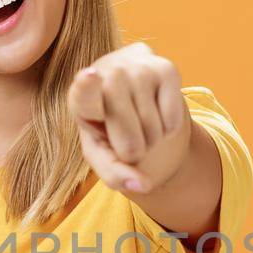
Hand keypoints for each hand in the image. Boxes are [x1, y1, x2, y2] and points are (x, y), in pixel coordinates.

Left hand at [67, 41, 190, 193]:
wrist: (136, 98)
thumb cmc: (112, 130)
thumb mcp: (104, 153)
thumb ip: (114, 174)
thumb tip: (142, 184)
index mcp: (81, 97)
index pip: (84, 93)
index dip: (86, 86)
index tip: (89, 77)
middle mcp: (108, 73)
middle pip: (126, 133)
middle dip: (132, 150)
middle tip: (126, 137)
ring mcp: (138, 68)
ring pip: (152, 128)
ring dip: (151, 139)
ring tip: (141, 122)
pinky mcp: (166, 68)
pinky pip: (172, 119)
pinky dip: (168, 128)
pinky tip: (157, 112)